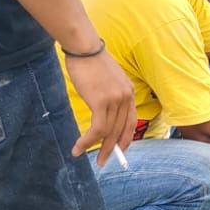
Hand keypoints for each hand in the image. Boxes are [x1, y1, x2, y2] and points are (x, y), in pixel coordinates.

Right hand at [66, 50, 136, 166]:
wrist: (83, 47)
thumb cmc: (90, 62)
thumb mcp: (107, 80)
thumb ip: (110, 95)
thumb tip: (102, 113)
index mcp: (129, 92)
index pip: (131, 122)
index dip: (125, 139)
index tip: (119, 151)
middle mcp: (126, 97)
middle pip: (120, 131)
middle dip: (111, 149)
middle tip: (103, 162)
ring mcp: (115, 100)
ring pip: (108, 132)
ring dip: (95, 147)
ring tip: (82, 155)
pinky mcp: (101, 102)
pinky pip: (97, 129)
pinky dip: (87, 141)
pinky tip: (78, 147)